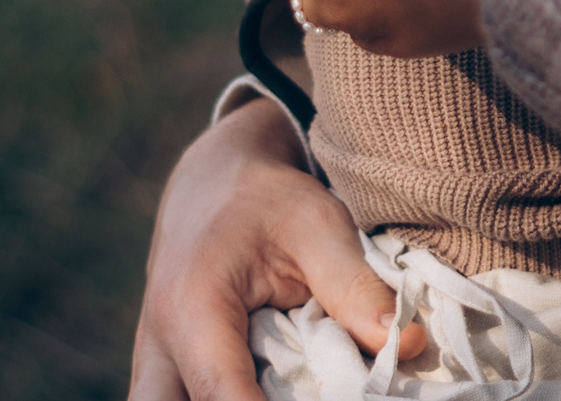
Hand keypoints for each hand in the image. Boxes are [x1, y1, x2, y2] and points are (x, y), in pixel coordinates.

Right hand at [128, 97, 427, 400]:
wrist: (213, 181)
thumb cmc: (267, 198)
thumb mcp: (318, 225)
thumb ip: (355, 287)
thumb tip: (405, 343)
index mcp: (193, 307)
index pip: (221, 392)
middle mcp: (160, 345)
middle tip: (306, 392)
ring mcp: (156, 363)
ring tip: (296, 388)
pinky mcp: (166, 372)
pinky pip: (183, 398)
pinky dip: (229, 396)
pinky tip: (279, 387)